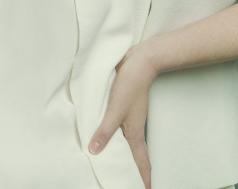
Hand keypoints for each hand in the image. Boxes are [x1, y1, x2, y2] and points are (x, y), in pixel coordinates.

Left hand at [89, 45, 158, 188]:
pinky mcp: (124, 109)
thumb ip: (104, 131)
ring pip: (127, 144)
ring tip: (118, 167)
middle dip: (135, 172)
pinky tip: (107, 138)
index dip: (143, 179)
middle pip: (135, 157)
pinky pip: (120, 131)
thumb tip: (94, 151)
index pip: (141, 163)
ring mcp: (130, 119)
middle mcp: (134, 129)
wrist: (140, 62)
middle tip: (131, 184)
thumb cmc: (131, 85)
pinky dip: (116, 140)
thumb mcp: (115, 110)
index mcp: (134, 134)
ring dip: (125, 156)